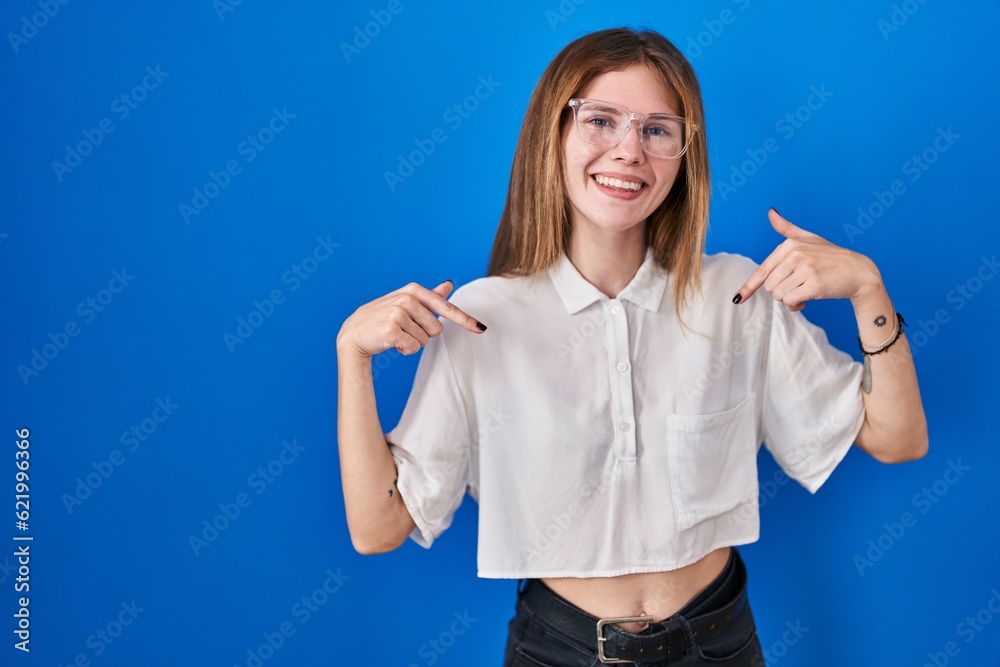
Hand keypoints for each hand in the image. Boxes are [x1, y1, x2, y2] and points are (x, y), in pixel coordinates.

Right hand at [336, 280, 485, 358]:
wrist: (354, 333)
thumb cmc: (383, 317)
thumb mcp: (406, 302)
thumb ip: (430, 296)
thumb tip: (449, 284)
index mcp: (413, 291)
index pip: (445, 308)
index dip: (465, 320)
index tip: (481, 329)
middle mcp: (407, 299)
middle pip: (437, 329)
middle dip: (424, 334)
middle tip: (404, 329)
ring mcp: (398, 313)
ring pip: (425, 340)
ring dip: (413, 342)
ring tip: (396, 335)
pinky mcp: (392, 330)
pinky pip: (414, 348)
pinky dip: (405, 350)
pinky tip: (391, 343)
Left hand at [733, 208, 881, 310]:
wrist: (859, 271)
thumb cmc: (831, 257)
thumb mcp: (809, 239)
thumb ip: (787, 228)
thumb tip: (771, 212)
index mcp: (789, 245)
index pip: (762, 270)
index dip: (748, 286)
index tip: (738, 298)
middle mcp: (795, 254)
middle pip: (769, 286)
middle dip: (780, 291)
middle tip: (797, 287)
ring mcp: (805, 269)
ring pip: (778, 295)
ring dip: (788, 300)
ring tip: (803, 292)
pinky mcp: (814, 284)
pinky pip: (791, 301)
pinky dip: (796, 305)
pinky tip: (806, 301)